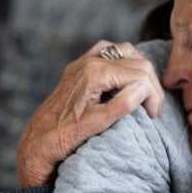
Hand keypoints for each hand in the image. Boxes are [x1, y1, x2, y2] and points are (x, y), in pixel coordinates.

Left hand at [16, 40, 164, 187]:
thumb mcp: (97, 125)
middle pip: (139, 63)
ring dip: (141, 71)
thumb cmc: (64, 137)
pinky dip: (125, 61)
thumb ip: (122, 104)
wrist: (37, 141)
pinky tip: (128, 78)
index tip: (154, 116)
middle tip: (153, 111)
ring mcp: (84, 61)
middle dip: (151, 86)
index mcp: (95, 74)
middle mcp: (90, 61)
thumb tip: (144, 87)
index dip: (153, 95)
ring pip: (127, 51)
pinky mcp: (81, 65)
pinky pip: (111, 51)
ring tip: (144, 95)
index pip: (140, 74)